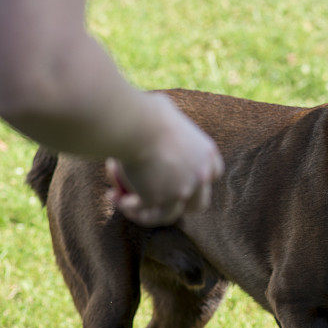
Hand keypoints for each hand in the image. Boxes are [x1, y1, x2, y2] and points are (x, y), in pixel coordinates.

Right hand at [105, 93, 223, 225]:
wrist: (136, 125)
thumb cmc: (148, 112)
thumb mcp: (168, 114)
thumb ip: (170, 126)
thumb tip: (161, 120)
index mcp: (206, 153)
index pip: (214, 173)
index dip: (201, 179)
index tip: (185, 176)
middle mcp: (199, 176)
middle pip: (199, 203)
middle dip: (184, 206)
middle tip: (163, 201)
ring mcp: (179, 191)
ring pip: (168, 215)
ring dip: (148, 213)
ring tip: (127, 204)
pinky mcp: (156, 199)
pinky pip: (141, 210)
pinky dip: (126, 206)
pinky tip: (113, 197)